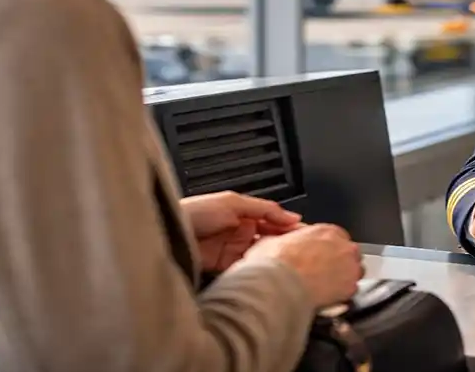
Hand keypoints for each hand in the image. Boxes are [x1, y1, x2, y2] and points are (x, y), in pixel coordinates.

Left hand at [180, 191, 302, 271]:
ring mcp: (232, 250)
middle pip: (270, 239)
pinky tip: (265, 272)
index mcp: (244, 213)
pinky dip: (255, 270)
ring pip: (260, 255)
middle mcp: (240, 231)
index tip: (308, 236)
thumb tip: (292, 216)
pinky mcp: (223, 267)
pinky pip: (245, 269)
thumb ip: (265, 209)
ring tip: (286, 263)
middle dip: (285, 245)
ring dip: (271, 259)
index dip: (290, 228)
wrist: (166, 233)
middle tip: (302, 251)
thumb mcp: (233, 203)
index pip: (274, 221)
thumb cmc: (194, 212)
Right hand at [244, 223, 363, 309]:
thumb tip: (276, 244)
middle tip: (320, 274)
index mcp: (327, 231)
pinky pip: (351, 291)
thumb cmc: (274, 264)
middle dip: (338, 263)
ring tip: (325, 288)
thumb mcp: (271, 241)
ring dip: (343, 278)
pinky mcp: (351, 287)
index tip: (319, 258)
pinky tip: (328, 299)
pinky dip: (342, 295)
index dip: (326, 250)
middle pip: (347, 254)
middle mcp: (344, 246)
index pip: (336, 238)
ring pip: (354, 271)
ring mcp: (351, 267)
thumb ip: (283, 240)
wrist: (279, 285)